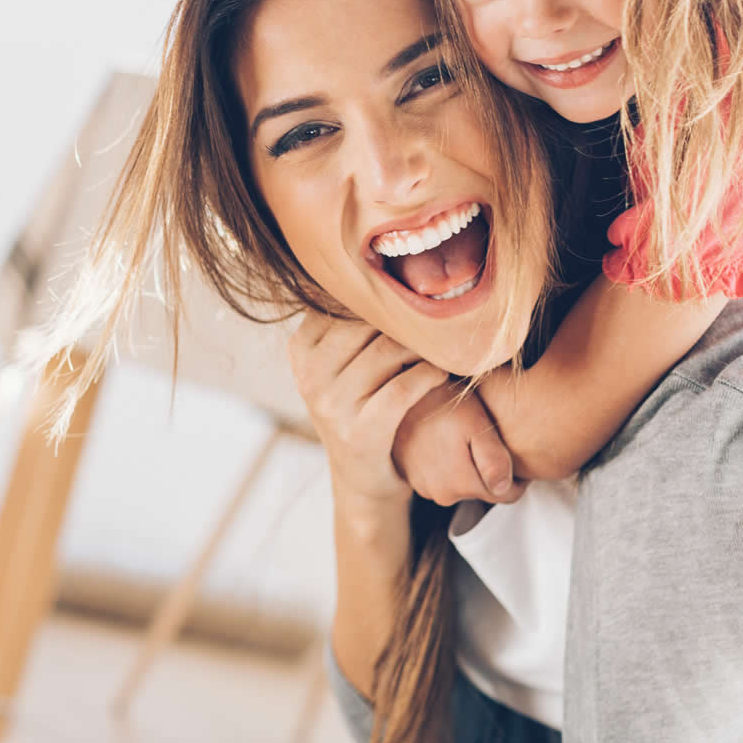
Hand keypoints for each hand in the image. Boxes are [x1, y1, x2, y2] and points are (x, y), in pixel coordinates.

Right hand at [288, 313, 447, 508]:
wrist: (363, 480)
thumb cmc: (361, 406)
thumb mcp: (341, 363)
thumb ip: (350, 321)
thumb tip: (380, 262)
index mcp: (301, 349)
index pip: (343, 301)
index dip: (382, 298)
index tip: (411, 297)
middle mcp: (308, 375)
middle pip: (367, 323)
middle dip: (406, 320)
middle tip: (437, 318)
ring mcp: (330, 405)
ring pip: (388, 352)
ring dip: (424, 346)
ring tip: (441, 345)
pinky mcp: (359, 433)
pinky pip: (403, 389)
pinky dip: (429, 376)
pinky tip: (442, 374)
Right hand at [392, 379, 523, 505]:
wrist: (400, 394)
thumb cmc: (442, 403)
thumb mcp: (476, 424)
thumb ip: (494, 460)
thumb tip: (504, 489)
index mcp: (461, 484)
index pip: (507, 495)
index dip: (516, 475)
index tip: (511, 452)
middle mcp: (442, 494)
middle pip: (483, 491)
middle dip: (488, 471)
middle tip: (482, 438)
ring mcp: (424, 488)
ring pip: (462, 486)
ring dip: (467, 468)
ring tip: (461, 437)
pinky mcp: (412, 479)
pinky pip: (443, 479)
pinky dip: (448, 465)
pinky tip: (444, 441)